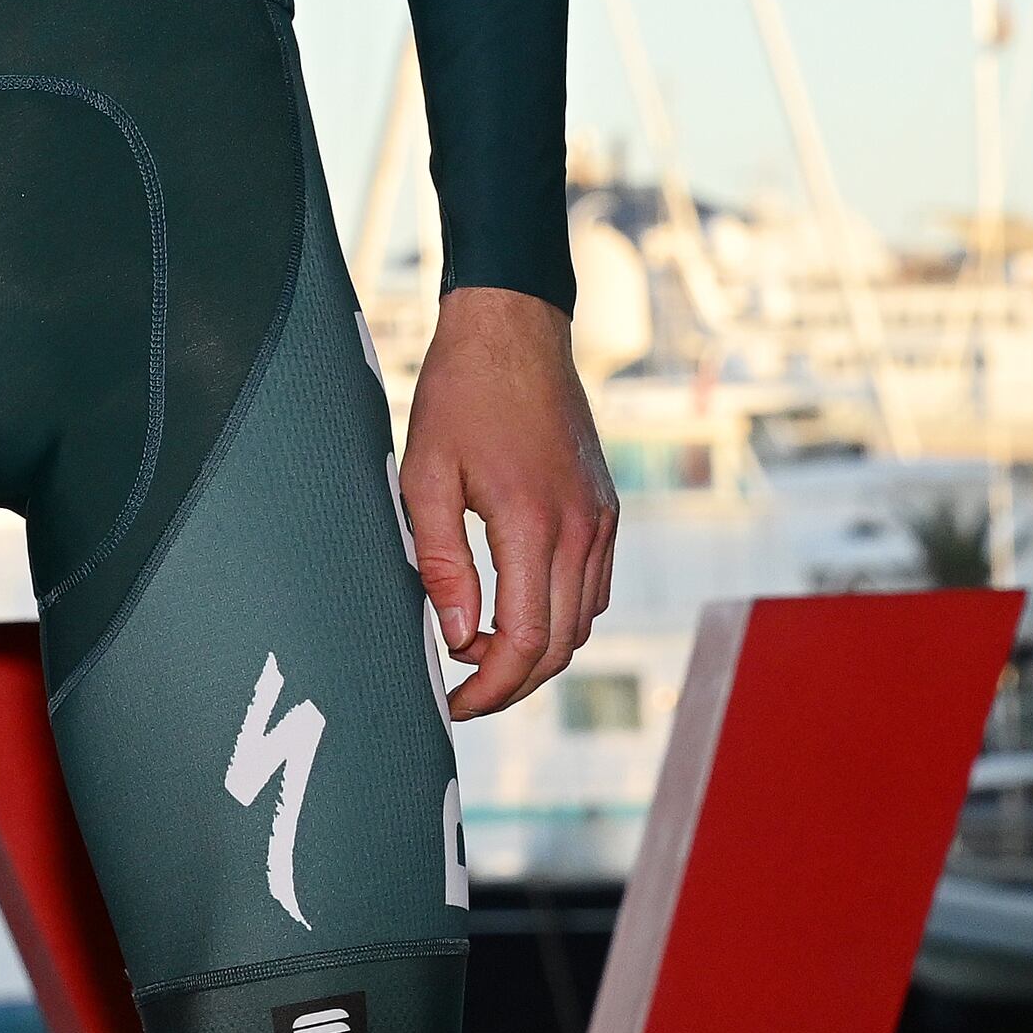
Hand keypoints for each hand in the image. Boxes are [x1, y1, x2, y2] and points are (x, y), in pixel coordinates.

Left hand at [398, 284, 618, 719]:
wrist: (514, 329)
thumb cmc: (461, 393)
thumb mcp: (425, 474)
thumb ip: (440, 560)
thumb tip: (456, 635)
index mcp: (534, 525)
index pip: (525, 641)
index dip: (489, 687)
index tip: (452, 703)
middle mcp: (582, 530)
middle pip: (561, 645)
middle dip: (512, 682)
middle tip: (461, 692)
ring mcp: (602, 520)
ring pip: (583, 621)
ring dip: (539, 652)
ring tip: (481, 654)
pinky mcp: (606, 509)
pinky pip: (593, 587)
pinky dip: (561, 614)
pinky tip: (516, 610)